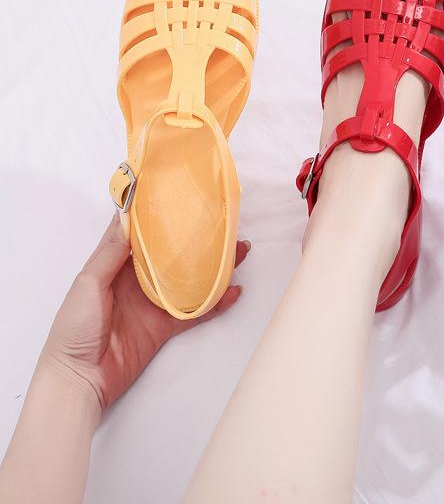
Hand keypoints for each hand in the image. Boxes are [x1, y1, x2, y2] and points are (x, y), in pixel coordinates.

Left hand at [41, 215, 249, 410]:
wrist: (80, 378)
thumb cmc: (75, 327)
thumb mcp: (88, 284)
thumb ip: (111, 253)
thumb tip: (128, 218)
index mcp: (116, 264)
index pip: (140, 233)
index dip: (158, 214)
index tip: (180, 194)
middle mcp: (138, 279)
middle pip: (174, 254)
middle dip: (198, 239)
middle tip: (224, 225)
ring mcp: (155, 302)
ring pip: (191, 278)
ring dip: (215, 267)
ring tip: (239, 252)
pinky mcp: (166, 326)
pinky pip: (196, 311)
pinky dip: (216, 303)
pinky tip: (233, 291)